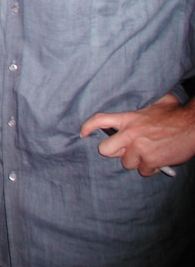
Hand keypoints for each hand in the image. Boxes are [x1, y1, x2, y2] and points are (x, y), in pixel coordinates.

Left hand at [80, 93, 194, 175]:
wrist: (194, 126)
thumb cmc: (176, 113)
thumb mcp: (157, 102)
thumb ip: (143, 104)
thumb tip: (140, 96)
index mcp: (129, 118)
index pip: (100, 120)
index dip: (88, 127)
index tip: (82, 133)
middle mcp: (130, 134)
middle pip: (105, 150)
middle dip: (113, 152)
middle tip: (125, 149)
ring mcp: (139, 148)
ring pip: (127, 163)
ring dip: (137, 160)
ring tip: (150, 151)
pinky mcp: (150, 161)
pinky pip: (143, 170)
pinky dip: (150, 167)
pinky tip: (159, 158)